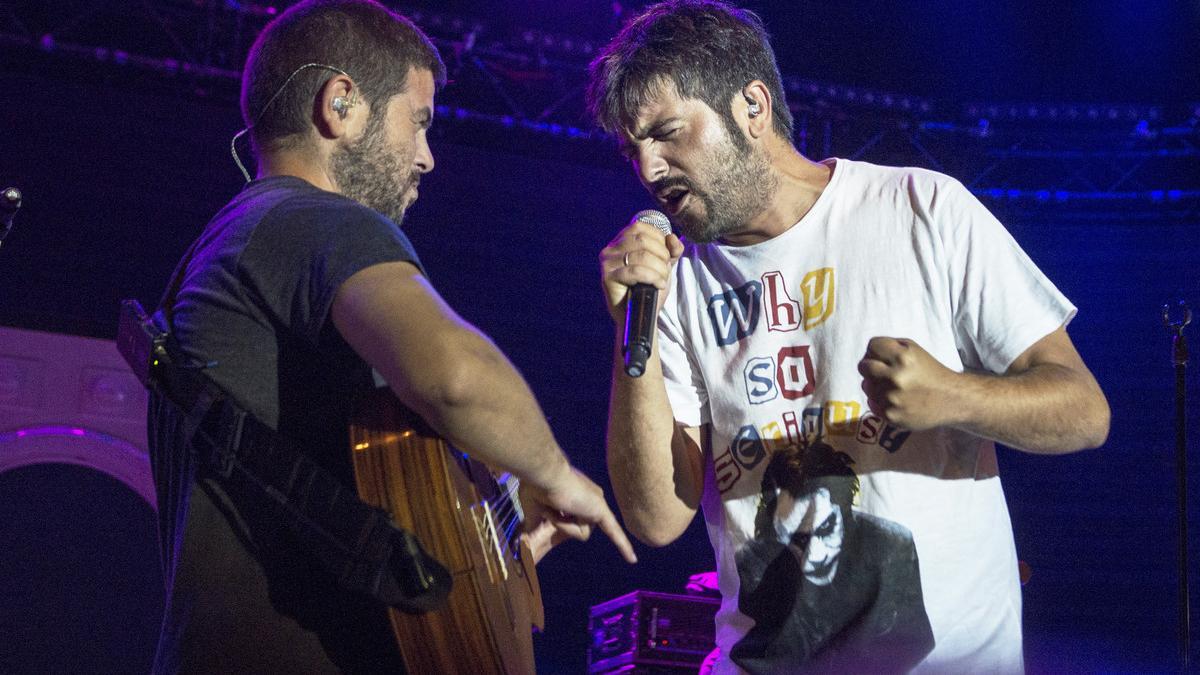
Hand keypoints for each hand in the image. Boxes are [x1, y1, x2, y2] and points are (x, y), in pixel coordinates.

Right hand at [519, 467, 636, 563]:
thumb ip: (535, 523)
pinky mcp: (601, 510)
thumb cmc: (535, 487)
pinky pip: (613, 532)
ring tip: (556, 508)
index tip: (549, 513)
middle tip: (548, 508)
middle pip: (578, 527)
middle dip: (560, 524)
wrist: (543, 475)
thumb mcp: (534, 510)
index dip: (560, 521)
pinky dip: (622, 546)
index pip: (576, 517)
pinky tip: (632, 560)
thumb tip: (525, 539)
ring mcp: (597, 504)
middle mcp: (590, 498)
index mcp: (577, 495)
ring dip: (563, 525)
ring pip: (581, 532)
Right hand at [599, 217, 683, 322]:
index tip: (666, 256)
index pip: (640, 227)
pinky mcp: (608, 278)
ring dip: (660, 269)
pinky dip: (653, 277)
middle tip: (665, 270)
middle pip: (642, 240)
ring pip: (642, 256)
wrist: (642, 315)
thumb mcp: (664, 265)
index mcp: (620, 241)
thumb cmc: (650, 288)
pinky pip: (636, 271)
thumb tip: (673, 238)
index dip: (659, 238)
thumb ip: (671, 250)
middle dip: (661, 255)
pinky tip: (658, 285)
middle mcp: (610, 249)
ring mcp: (607, 263)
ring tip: (662, 280)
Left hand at [857, 337, 959, 430]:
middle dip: (870, 366)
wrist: (951, 399)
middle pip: (863, 366)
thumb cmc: (931, 372)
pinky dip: (879, 401)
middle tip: (881, 371)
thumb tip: (868, 352)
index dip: (875, 351)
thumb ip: (890, 346)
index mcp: (903, 357)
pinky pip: (871, 403)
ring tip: (892, 386)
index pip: (872, 346)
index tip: (881, 356)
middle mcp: (896, 377)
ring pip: (866, 386)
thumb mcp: (914, 350)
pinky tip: (894, 399)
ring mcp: (892, 398)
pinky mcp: (891, 415)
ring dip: (874, 384)